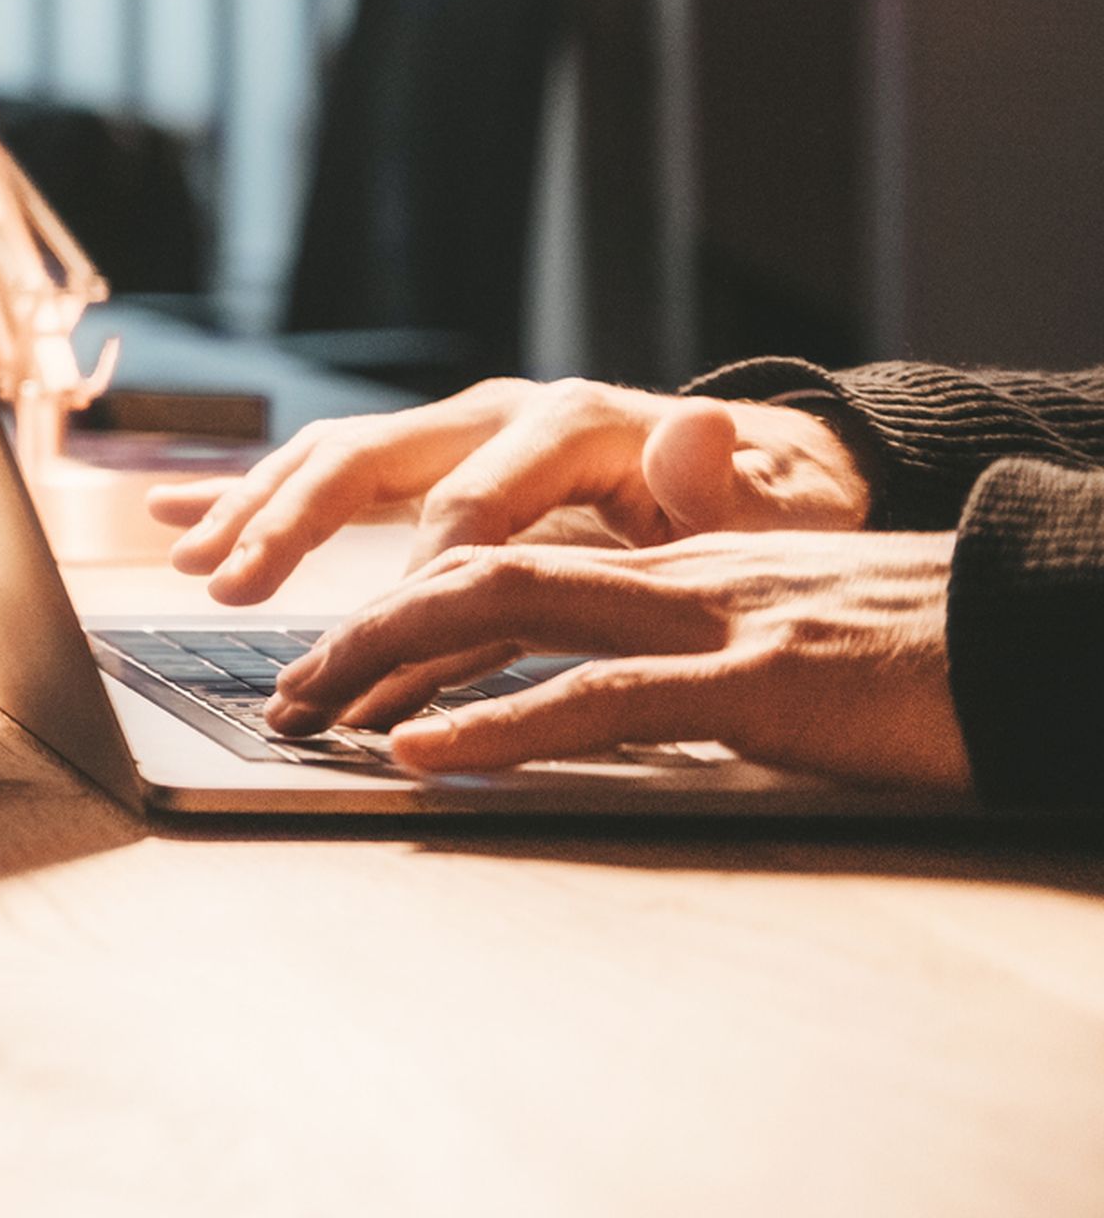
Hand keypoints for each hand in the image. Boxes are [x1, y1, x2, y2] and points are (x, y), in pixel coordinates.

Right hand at [146, 377, 869, 603]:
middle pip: (369, 458)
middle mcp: (496, 414)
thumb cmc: (772, 508)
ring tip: (199, 571)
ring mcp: (454, 433)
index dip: (430, 569)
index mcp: (571, 423)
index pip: (476, 498)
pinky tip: (172, 516)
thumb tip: (699, 434)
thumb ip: (729, 488)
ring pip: (331, 459)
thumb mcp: (777, 505)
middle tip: (236, 587)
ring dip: (255, 511)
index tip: (391, 635)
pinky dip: (248, 493)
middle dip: (294, 523)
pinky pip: (325, 472)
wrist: (765, 470)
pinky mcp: (430, 463)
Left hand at [264, 530, 966, 788]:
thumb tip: (613, 656)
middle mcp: (677, 568)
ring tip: (309, 707)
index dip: (408, 596)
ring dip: (394, 658)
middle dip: (366, 622)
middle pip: (480, 568)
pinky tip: (423, 753)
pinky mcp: (756, 683)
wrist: (1052, 630)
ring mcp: (713, 618)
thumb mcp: (790, 620)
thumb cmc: (930, 645)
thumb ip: (699, 619)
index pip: (511, 557)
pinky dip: (496, 723)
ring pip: (511, 608)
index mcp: (681, 556)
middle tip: (283, 687)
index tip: (330, 652)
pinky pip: (601, 698)